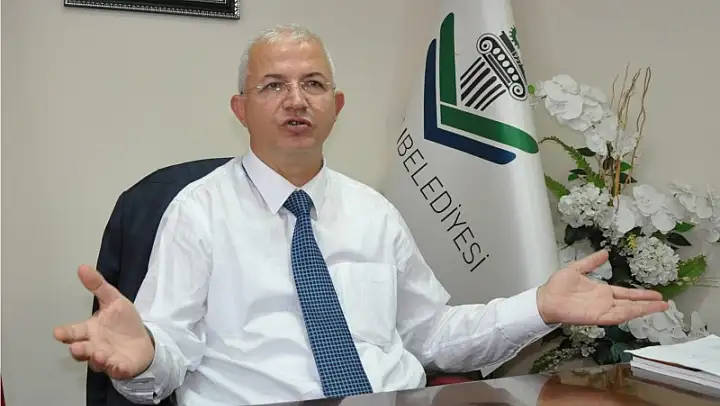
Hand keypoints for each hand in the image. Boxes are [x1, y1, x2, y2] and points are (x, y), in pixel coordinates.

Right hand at [53, 265, 154, 379]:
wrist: (143, 343)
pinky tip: (118, 364)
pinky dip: (117, 368)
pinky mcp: (120, 367)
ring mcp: (106, 358)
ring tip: (100, 354)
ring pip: (96, 361)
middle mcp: (94, 346)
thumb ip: (98, 286)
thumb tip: (83, 267)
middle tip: (76, 347)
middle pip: (82, 350)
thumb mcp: (114, 300)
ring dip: (97, 359)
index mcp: (90, 330)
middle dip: (78, 349)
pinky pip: (117, 370)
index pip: (74, 332)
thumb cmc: (124, 324)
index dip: (66, 333)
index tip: (58, 332)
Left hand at [537, 250, 668, 324]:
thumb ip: (591, 262)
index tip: (656, 294)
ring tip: (660, 306)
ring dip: (643, 309)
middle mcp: (605, 302)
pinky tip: (639, 311)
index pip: (626, 293)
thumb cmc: (557, 286)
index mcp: (602, 291)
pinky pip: (615, 316)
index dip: (641, 294)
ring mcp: (602, 310)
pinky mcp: (596, 317)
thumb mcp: (577, 268)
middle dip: (648, 304)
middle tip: (665, 302)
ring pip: (628, 310)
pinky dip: (628, 314)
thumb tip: (604, 253)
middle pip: (631, 303)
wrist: (546, 298)